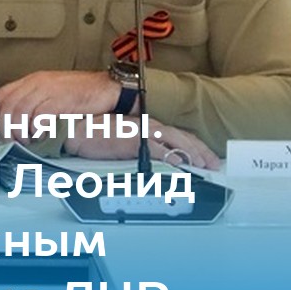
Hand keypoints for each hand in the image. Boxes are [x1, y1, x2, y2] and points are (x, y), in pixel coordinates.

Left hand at [0, 70, 121, 140]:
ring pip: (19, 113)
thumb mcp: (50, 95)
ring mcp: (48, 90)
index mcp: (31, 81)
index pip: (1, 96)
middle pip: (7, 107)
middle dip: (5, 129)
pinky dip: (36, 130)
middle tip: (10, 142)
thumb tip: (13, 123)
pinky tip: (40, 136)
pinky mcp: (61, 99)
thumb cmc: (81, 94)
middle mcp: (36, 83)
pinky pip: (39, 116)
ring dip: (20, 132)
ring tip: (26, 141)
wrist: (108, 88)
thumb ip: (32, 104)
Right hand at [64, 120, 220, 169]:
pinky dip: (172, 157)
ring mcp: (142, 133)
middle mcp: (148, 126)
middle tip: (213, 163)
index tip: (205, 156)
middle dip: (201, 151)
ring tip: (203, 165)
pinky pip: (159, 150)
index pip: (178, 134)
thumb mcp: (122, 136)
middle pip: (183, 137)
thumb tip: (156, 157)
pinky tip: (182, 164)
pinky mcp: (134, 141)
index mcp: (146, 124)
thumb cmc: (93, 133)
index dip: (194, 145)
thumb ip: (140, 145)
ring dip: (192, 154)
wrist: (77, 129)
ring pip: (176, 142)